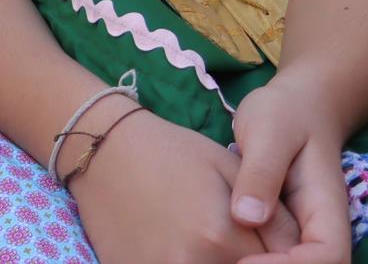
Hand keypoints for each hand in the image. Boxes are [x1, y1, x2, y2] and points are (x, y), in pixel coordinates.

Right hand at [71, 106, 290, 263]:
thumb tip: (298, 251)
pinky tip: (172, 240)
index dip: (274, 251)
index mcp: (221, 236)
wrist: (102, 147)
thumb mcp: (232, 170)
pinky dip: (184, 259)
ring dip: (216, 259)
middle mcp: (191, 262)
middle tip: (224, 230)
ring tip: (198, 231)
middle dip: (245, 256)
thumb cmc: (171, 151)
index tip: (258, 235)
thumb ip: (275, 218)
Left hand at [226, 75, 351, 263]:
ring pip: (287, 263)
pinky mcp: (276, 227)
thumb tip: (246, 218)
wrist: (291, 107)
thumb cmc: (282, 115)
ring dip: (252, 262)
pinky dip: (242, 256)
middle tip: (220, 262)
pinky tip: (211, 252)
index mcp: (325, 208)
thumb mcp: (269, 132)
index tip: (244, 261)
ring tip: (210, 258)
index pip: (328, 256)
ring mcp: (298, 230)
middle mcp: (317, 227)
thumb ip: (260, 172)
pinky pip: (269, 254)